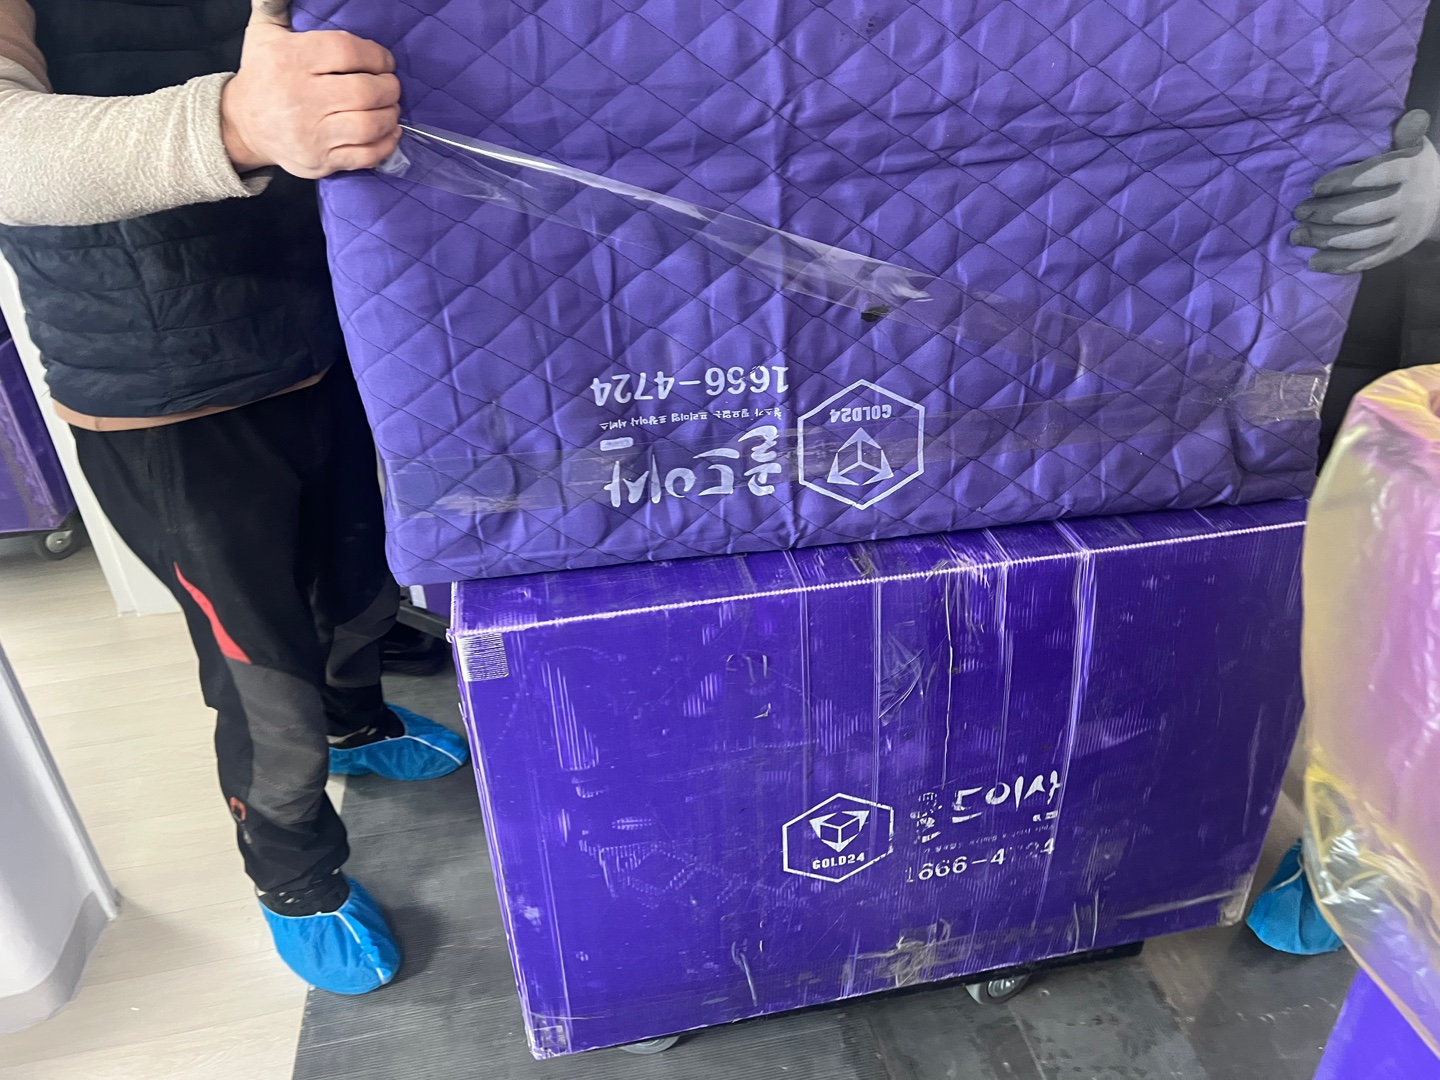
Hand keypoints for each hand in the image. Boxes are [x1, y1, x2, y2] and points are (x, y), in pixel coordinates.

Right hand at [220, 0, 401, 178]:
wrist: (242, 125)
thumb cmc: (262, 75)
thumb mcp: (263, 34)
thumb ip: (277, 4)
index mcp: (290, 60)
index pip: (347, 52)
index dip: (376, 56)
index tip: (384, 61)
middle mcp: (301, 98)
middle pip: (364, 92)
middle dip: (389, 87)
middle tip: (391, 86)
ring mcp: (312, 134)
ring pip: (369, 125)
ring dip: (391, 116)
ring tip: (391, 108)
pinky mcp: (320, 161)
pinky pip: (366, 155)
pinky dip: (386, 144)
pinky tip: (389, 132)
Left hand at [1293, 110, 1439, 274]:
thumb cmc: (1412, 168)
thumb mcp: (1413, 146)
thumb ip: (1407, 133)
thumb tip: (1412, 116)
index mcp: (1411, 170)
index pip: (1381, 175)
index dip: (1347, 181)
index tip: (1316, 186)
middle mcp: (1409, 202)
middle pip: (1368, 212)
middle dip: (1329, 213)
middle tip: (1299, 212)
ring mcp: (1403, 230)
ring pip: (1365, 239)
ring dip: (1328, 239)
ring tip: (1297, 235)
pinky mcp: (1394, 251)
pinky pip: (1367, 261)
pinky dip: (1339, 264)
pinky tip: (1314, 261)